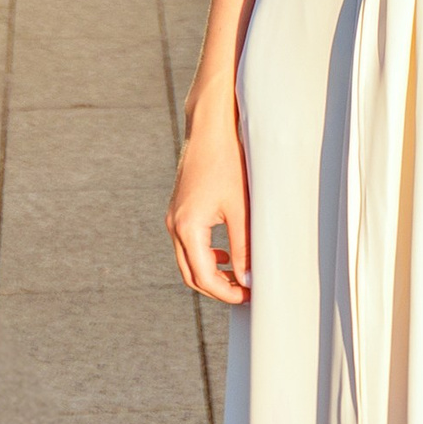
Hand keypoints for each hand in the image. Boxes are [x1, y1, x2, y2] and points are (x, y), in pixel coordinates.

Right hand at [166, 93, 249, 303]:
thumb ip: (243, 247)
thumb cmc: (227, 162)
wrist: (210, 127)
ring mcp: (174, 216)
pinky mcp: (179, 209)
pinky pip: (187, 243)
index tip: (248, 297)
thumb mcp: (240, 209)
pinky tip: (225, 253)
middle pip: (191, 274)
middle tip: (244, 293)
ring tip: (238, 277)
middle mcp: (175, 224)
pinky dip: (204, 255)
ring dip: (210, 272)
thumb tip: (248, 279)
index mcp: (188, 227)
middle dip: (217, 288)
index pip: (204, 277)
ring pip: (188, 260)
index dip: (227, 293)